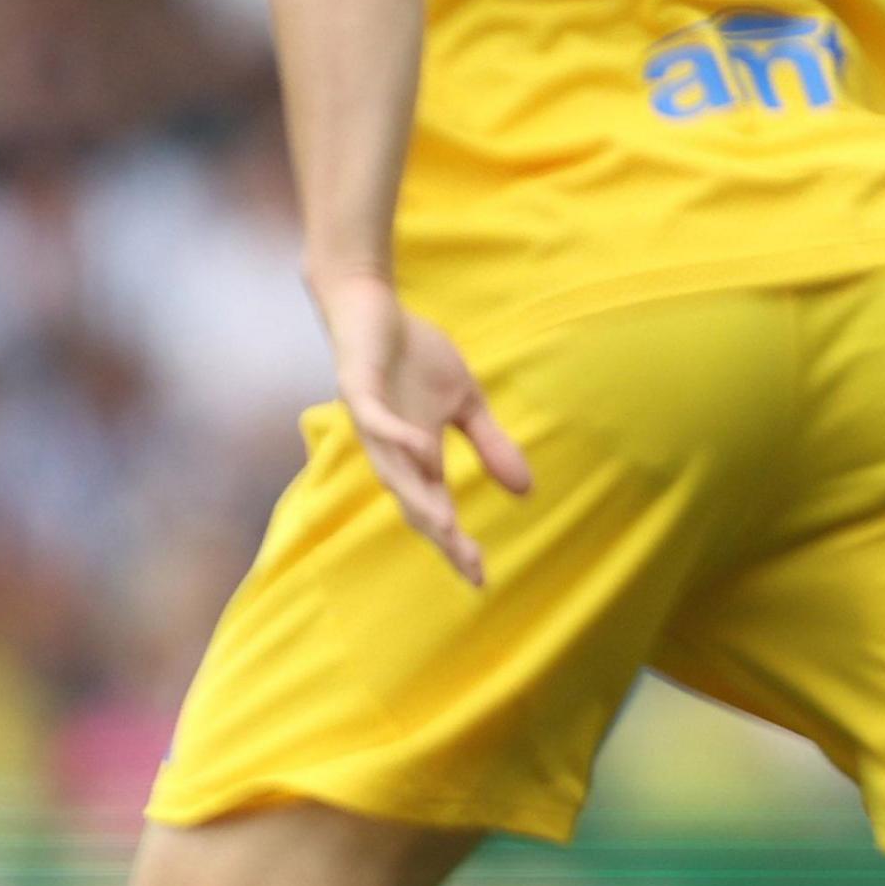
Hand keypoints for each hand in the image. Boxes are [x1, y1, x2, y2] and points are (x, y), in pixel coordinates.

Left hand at [312, 272, 530, 586]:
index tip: (481, 577)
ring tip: (445, 528)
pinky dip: (398, 438)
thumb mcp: (467, 402)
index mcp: (416, 457)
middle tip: (468, 562)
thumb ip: (489, 444)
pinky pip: (376, 421)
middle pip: (414, 503)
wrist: (372, 308)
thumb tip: (526, 491)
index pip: (437, 510)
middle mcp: (391, 450)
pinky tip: (424, 449)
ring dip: (418, 500)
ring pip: (393, 472)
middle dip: (441, 535)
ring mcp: (372, 422)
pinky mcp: (358, 390)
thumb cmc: (413, 355)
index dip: (456, 543)